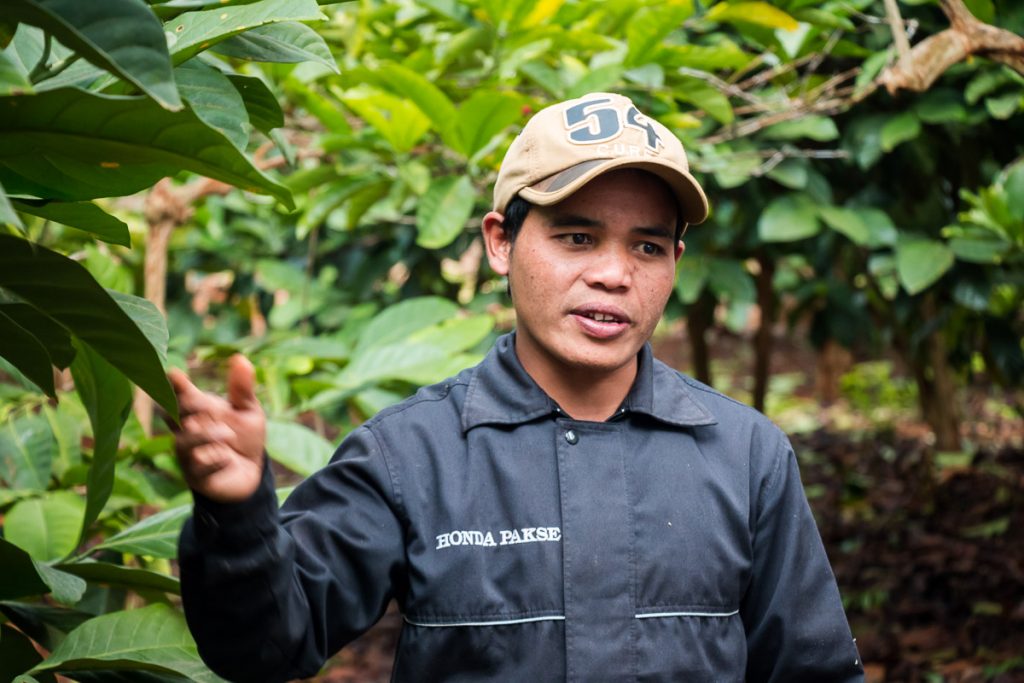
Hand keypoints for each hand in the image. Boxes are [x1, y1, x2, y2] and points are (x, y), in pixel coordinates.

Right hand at [168, 354, 266, 502]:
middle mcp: (188, 430)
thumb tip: (240, 358)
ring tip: (228, 434)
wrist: (252, 474)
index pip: (181, 394)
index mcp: (199, 411)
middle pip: (173, 415)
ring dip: (204, 436)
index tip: (174, 373)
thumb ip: (242, 389)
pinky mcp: (198, 477)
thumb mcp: (249, 411)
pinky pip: (199, 469)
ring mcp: (190, 454)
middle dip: (184, 408)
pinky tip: (227, 459)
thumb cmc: (245, 438)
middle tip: (205, 404)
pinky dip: (214, 462)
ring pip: (183, 443)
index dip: (175, 384)